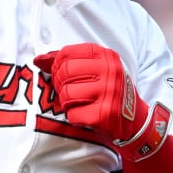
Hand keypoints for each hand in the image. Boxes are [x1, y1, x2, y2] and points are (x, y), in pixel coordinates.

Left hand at [35, 43, 170, 156]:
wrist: (134, 119)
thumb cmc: (109, 91)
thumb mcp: (96, 69)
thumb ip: (68, 61)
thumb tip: (38, 60)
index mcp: (106, 56)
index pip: (66, 53)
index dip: (56, 65)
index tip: (61, 74)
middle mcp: (110, 71)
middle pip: (64, 72)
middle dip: (60, 84)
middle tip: (68, 91)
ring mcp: (109, 93)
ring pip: (66, 94)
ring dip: (67, 102)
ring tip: (77, 104)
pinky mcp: (105, 114)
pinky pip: (73, 115)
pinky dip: (75, 117)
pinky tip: (85, 115)